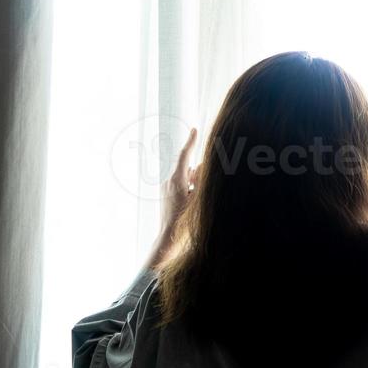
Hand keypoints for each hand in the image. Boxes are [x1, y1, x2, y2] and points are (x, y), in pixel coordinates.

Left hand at [150, 127, 196, 266]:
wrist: (168, 237)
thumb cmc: (184, 220)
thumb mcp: (198, 199)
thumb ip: (200, 180)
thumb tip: (202, 166)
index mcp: (176, 180)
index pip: (185, 155)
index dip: (191, 142)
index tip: (195, 130)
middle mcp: (168, 181)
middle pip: (187, 168)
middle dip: (198, 173)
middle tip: (201, 188)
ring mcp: (165, 188)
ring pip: (184, 177)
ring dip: (193, 182)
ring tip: (196, 199)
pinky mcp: (165, 194)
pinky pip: (179, 184)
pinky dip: (188, 188)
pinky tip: (191, 202)